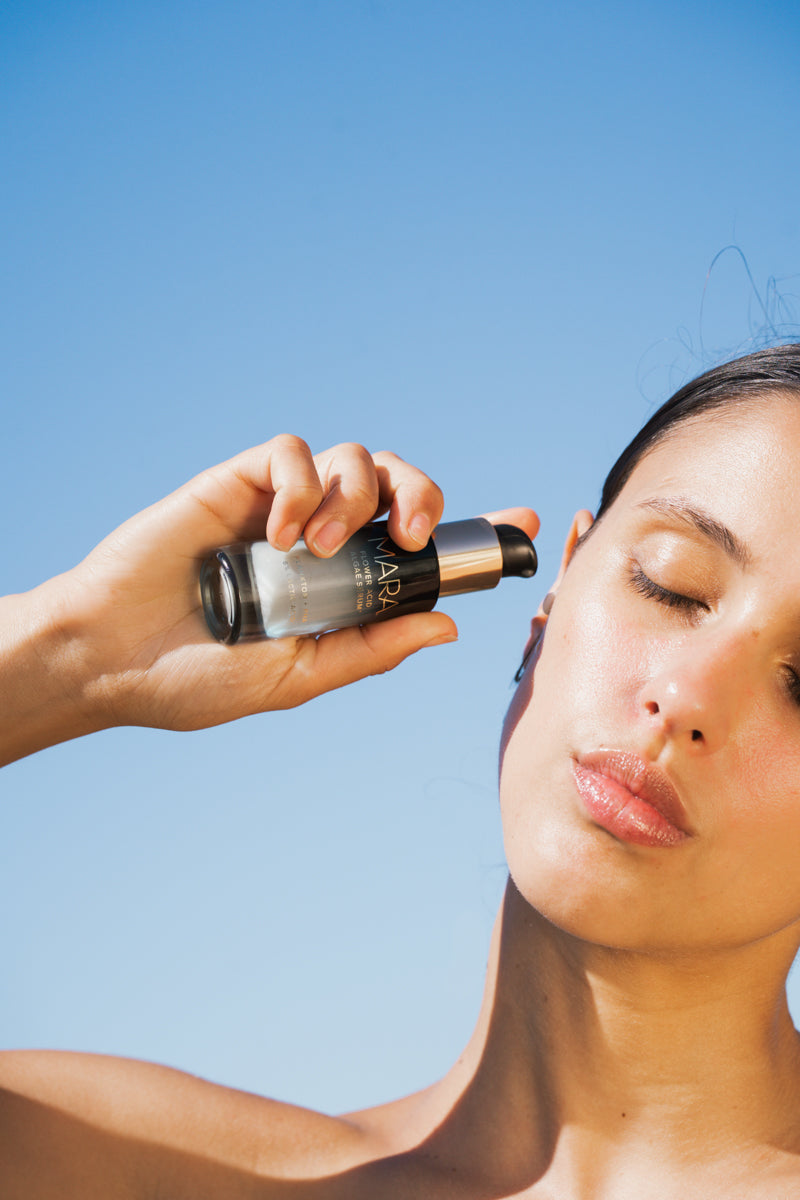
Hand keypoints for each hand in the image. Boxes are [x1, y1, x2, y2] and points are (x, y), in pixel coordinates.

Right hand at [47, 436, 535, 736]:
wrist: (115, 659)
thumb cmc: (201, 676)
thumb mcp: (300, 675)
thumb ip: (371, 647)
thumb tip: (448, 625)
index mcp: (346, 586)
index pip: (421, 547)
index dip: (474, 530)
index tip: (526, 524)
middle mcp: (325, 540)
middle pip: (400, 483)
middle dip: (424, 493)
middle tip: (415, 533)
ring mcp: (285, 508)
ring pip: (356, 456)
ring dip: (356, 494)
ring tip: (319, 547)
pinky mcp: (242, 482)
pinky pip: (295, 451)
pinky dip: (304, 483)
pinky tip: (282, 531)